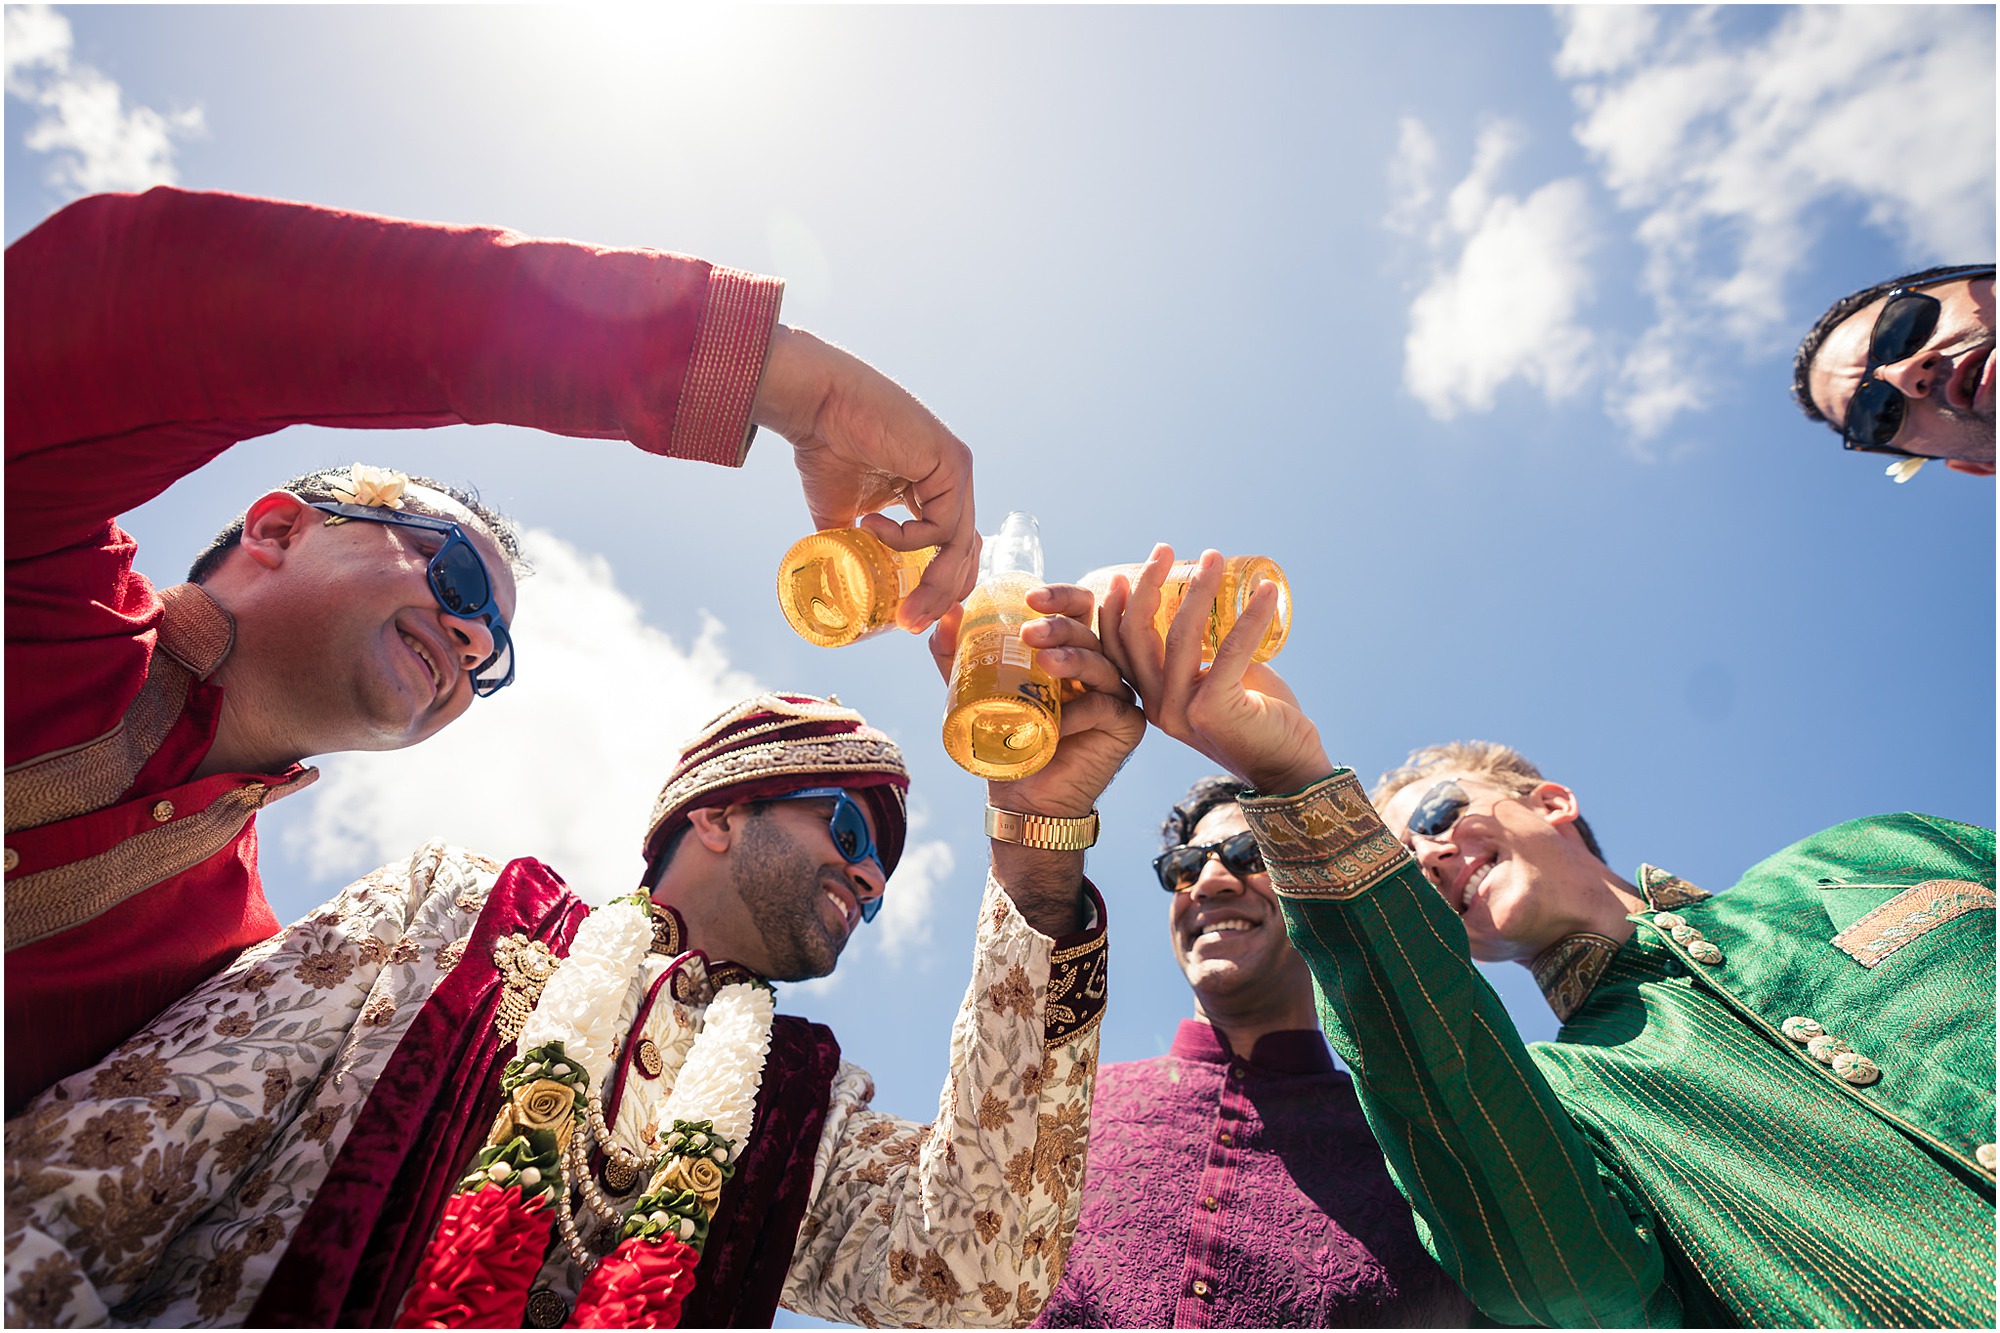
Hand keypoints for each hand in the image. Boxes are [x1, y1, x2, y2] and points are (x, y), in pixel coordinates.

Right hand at [753, 325, 977, 632]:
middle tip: (909, 625)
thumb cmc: (825, 447)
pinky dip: (908, 539)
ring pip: (961, 546)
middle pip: (965, 554)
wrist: (816, 404)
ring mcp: (956, 472)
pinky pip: (943, 525)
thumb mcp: (841, 514)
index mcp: (933, 490)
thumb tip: (847, 586)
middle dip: (940, 597)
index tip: (910, 617)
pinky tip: (871, 525)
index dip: (938, 586)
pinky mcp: (953, 464)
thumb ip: (856, 547)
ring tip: (902, 608)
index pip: (954, 549)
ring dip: (932, 585)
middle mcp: (952, 481)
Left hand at [928, 586, 1146, 817]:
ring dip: (1075, 658)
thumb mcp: (976, 691)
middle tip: (1029, 633)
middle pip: (1091, 630)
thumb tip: (947, 614)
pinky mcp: (1127, 725)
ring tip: (1046, 662)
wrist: (1022, 796)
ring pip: (1102, 664)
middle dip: (1061, 625)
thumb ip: (958, 655)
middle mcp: (1097, 666)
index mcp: (1070, 650)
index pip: (1076, 608)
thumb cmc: (1006, 740)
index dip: (1060, 595)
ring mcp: (1116, 694)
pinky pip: (1108, 706)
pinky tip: (1060, 722)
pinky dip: (1083, 710)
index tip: (1031, 598)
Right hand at [1099, 544, 1331, 794]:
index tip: (1128, 572)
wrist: (1288, 768)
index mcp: (1151, 700)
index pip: (1118, 649)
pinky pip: (1230, 650)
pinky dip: (1251, 615)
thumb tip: (1205, 600)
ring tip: (1215, 557)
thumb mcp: (1217, 680)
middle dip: (1148, 584)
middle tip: (1166, 549)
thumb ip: (1203, 652)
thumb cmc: (1258, 718)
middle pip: (1137, 635)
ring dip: (1199, 589)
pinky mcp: (1214, 710)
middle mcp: (1158, 707)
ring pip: (1180, 636)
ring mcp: (1182, 710)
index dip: (1116, 608)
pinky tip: (1268, 591)